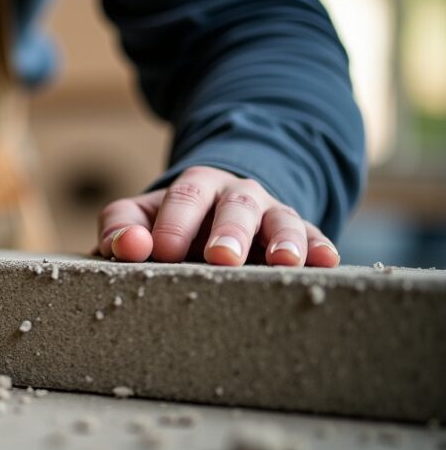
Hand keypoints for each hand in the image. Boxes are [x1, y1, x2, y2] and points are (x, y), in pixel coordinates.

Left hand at [96, 166, 339, 266]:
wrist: (212, 213)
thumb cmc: (167, 224)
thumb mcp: (138, 218)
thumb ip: (120, 227)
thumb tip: (128, 245)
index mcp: (195, 187)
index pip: (185, 198)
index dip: (174, 223)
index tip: (163, 251)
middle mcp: (237, 195)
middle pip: (236, 206)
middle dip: (230, 231)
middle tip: (221, 258)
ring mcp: (270, 214)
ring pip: (281, 219)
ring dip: (283, 240)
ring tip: (284, 262)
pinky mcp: (297, 235)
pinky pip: (312, 236)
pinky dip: (319, 248)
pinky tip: (329, 262)